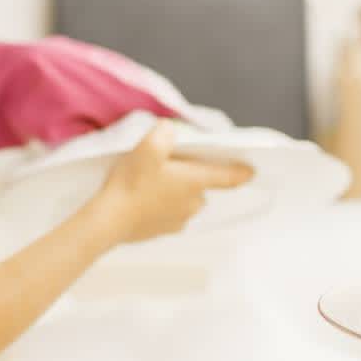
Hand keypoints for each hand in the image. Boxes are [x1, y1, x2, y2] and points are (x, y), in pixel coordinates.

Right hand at [93, 120, 253, 244]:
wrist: (108, 221)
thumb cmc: (131, 184)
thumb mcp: (147, 148)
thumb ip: (163, 133)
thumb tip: (170, 130)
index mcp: (195, 181)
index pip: (228, 176)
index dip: (241, 171)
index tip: (251, 171)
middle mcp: (193, 203)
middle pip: (201, 186)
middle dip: (191, 175)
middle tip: (170, 164)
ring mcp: (179, 219)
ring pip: (185, 200)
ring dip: (176, 191)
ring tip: (153, 181)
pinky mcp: (162, 230)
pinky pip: (169, 214)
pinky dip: (162, 206)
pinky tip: (144, 199)